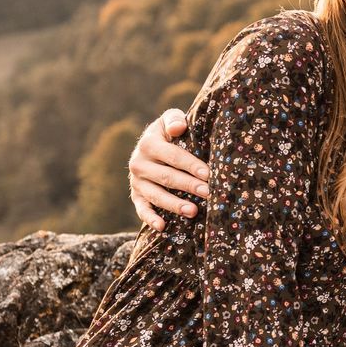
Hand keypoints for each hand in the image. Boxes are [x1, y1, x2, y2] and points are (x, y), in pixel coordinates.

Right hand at [127, 108, 213, 229]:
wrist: (150, 147)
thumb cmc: (169, 133)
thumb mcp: (170, 120)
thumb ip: (174, 119)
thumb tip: (178, 128)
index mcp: (148, 144)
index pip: (173, 156)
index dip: (191, 165)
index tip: (208, 174)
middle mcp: (138, 163)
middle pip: (167, 177)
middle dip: (189, 186)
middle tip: (209, 193)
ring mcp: (136, 182)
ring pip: (156, 195)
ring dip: (175, 205)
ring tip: (193, 211)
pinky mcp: (136, 196)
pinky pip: (142, 209)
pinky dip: (150, 219)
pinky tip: (162, 227)